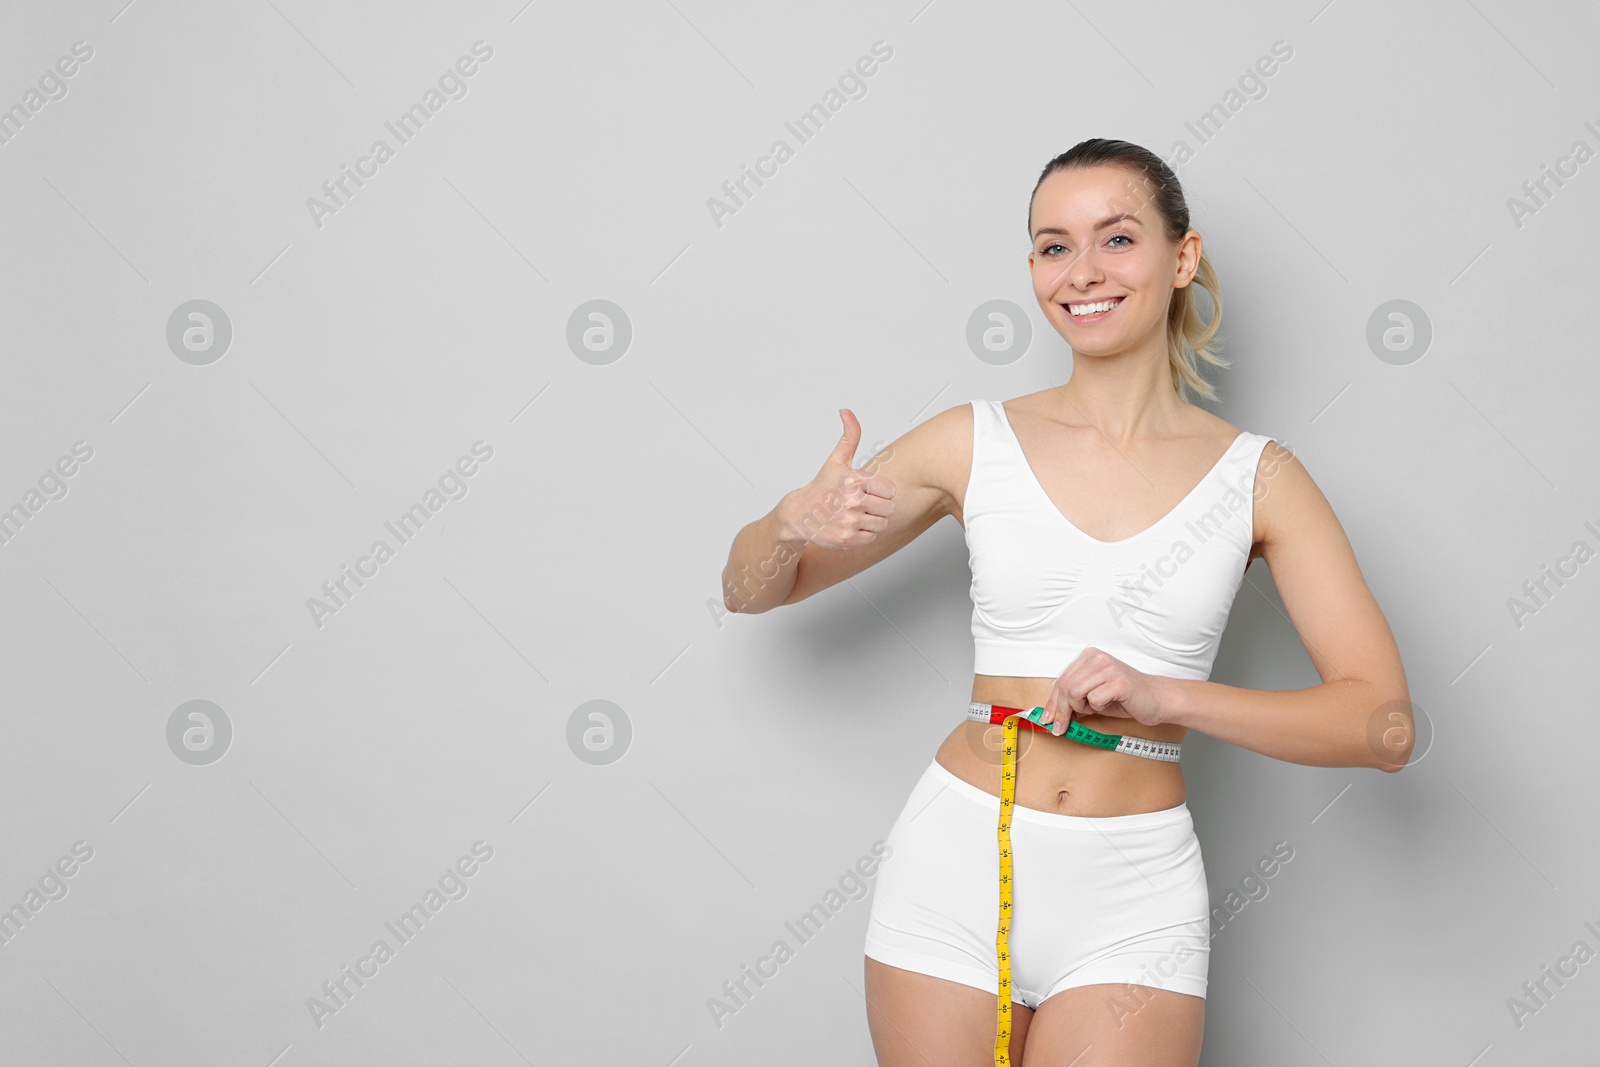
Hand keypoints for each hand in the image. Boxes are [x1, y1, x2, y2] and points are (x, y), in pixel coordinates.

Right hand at [776, 408, 895, 548]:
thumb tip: (846, 410)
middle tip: (861, 503)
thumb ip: (849, 436)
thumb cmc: (822, 486)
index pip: (890, 490)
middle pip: (889, 508)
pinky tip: (851, 525)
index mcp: (853, 480)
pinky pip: (872, 537)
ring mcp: (849, 521)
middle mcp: (852, 501)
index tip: (867, 490)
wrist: (798, 514)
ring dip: (872, 520)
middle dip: (878, 506)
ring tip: (856, 514)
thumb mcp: (836, 460)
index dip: (881, 490)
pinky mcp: (847, 539)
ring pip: (882, 523)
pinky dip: (864, 533)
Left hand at [1038, 648, 1168, 732]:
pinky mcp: (1119, 681)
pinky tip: (1110, 704)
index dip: (1052, 703)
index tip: (1047, 719)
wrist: (1158, 700)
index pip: (1061, 680)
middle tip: (1061, 728)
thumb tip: (1052, 714)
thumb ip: (1074, 700)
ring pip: (1075, 692)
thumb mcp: (1094, 697)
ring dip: (1081, 708)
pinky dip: (1098, 708)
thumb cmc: (1126, 698)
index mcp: (1089, 657)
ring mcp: (1108, 668)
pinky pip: (1094, 699)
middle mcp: (1097, 658)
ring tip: (1096, 708)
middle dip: (1061, 711)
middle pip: (1065, 687)